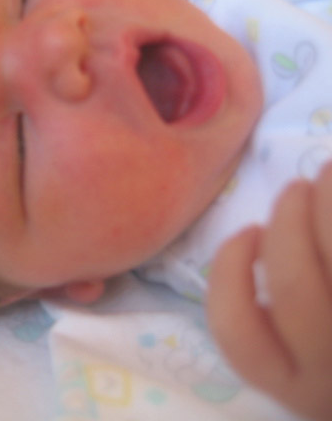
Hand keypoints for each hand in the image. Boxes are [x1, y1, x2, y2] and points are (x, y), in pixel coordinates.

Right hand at [207, 163, 331, 420]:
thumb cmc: (324, 346)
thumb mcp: (294, 351)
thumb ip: (264, 311)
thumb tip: (259, 238)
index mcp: (288, 379)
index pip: (237, 333)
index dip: (230, 273)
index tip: (248, 229)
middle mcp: (324, 369)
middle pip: (294, 287)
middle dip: (288, 224)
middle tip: (294, 187)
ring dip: (328, 209)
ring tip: (328, 174)